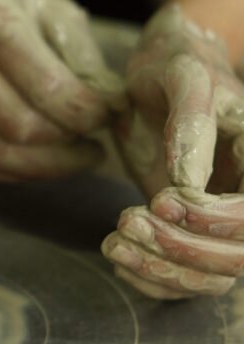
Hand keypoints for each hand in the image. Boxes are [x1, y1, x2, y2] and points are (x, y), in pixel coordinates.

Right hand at [0, 0, 124, 179]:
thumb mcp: (53, 7)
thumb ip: (83, 60)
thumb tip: (114, 112)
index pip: (47, 87)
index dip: (89, 113)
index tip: (111, 115)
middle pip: (19, 127)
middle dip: (67, 145)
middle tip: (94, 142)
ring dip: (45, 165)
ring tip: (75, 154)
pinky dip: (15, 168)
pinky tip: (41, 155)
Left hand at [103, 5, 243, 298]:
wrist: (158, 75)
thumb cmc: (174, 65)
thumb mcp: (182, 75)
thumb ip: (190, 122)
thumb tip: (188, 183)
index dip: (213, 219)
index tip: (160, 200)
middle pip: (237, 257)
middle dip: (180, 249)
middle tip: (125, 221)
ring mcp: (222, 220)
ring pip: (211, 277)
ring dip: (160, 270)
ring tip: (112, 243)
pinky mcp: (192, 232)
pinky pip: (184, 278)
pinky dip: (150, 277)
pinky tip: (118, 255)